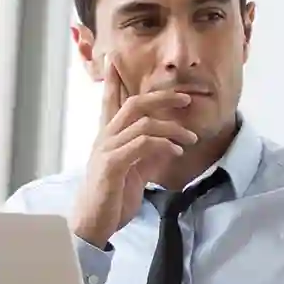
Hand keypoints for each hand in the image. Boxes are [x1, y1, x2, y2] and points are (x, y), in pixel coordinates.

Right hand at [70, 57, 196, 247]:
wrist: (92, 223)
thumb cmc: (112, 197)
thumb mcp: (133, 170)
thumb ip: (147, 153)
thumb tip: (169, 143)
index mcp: (108, 137)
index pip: (110, 101)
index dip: (114, 81)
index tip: (114, 59)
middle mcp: (105, 138)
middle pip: (134, 104)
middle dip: (162, 97)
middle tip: (186, 99)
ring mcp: (106, 150)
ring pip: (142, 123)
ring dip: (171, 128)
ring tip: (190, 139)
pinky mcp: (112, 165)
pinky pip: (141, 145)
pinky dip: (162, 144)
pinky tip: (176, 151)